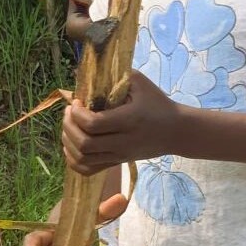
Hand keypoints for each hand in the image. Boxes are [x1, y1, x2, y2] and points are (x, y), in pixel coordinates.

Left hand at [62, 70, 180, 174]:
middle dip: (69, 126)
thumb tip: (86, 74)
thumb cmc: (158, 103)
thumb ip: (116, 75)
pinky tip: (72, 146)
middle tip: (69, 112)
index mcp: (128, 120)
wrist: (177, 131)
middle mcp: (123, 142)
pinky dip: (74, 160)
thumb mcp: (140, 83)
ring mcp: (119, 155)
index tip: (77, 101)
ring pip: (82, 159)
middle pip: (84, 144)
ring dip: (68, 142)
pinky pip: (88, 170)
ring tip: (70, 126)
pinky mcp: (117, 163)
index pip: (93, 124)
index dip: (77, 113)